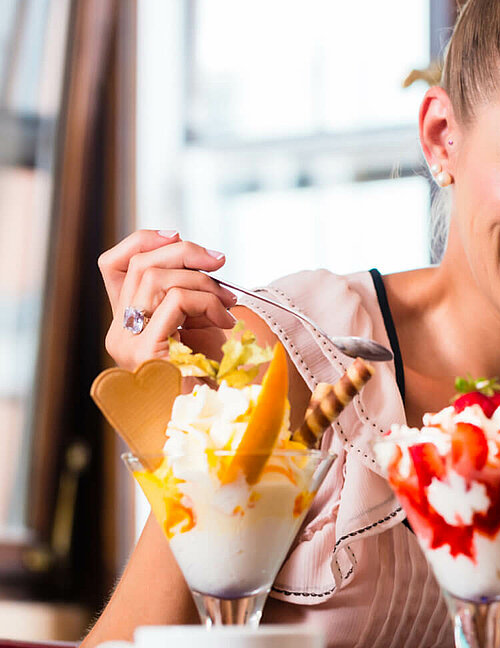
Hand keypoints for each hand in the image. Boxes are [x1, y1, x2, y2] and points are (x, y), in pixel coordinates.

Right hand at [99, 229, 236, 368]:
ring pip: (158, 277)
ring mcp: (127, 343)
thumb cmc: (213, 377)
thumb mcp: (199, 323)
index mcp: (126, 323)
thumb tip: (206, 257)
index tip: (180, 235)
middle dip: (187, 253)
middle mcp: (118, 332)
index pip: (114, 264)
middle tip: (221, 266)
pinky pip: (176, 300)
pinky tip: (224, 321)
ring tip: (227, 305)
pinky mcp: (146, 351)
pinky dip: (207, 301)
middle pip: (142, 263)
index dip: (144, 240)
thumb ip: (190, 293)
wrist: (214, 420)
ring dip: (204, 282)